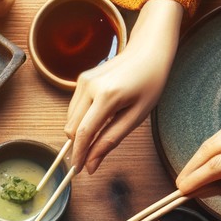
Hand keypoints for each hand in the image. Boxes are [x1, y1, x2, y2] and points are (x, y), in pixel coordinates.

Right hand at [65, 0, 180, 174]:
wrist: (148, 50)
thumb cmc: (150, 82)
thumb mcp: (137, 115)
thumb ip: (111, 140)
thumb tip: (92, 163)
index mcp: (107, 96)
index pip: (83, 133)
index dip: (79, 155)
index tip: (79, 170)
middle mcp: (89, 87)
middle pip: (72, 128)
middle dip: (79, 145)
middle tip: (91, 158)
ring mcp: (82, 81)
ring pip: (70, 119)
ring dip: (81, 132)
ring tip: (102, 132)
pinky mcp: (81, 79)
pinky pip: (74, 108)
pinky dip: (82, 119)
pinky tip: (100, 117)